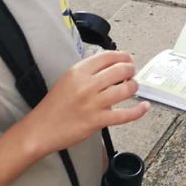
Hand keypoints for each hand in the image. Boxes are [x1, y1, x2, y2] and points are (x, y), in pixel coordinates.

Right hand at [25, 51, 148, 157]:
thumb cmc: (54, 105)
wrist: (41, 129)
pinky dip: (138, 111)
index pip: (108, 56)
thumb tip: (113, 64)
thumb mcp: (68, 79)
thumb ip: (89, 71)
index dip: (123, 56)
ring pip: (125, 89)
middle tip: (131, 73)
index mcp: (78, 71)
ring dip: (134, 86)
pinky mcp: (97, 121)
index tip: (128, 58)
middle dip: (131, 70)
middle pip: (120, 70)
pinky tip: (144, 107)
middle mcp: (87, 85)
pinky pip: (125, 115)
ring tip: (133, 87)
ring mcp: (93, 103)